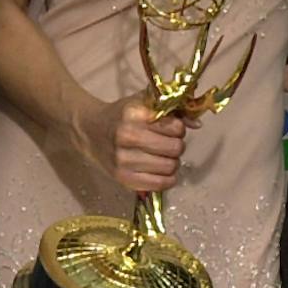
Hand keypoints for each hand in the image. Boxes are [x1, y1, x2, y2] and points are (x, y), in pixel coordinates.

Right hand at [74, 96, 189, 192]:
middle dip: (176, 145)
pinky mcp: (123, 178)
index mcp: (133, 114)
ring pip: (170, 166)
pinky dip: (167, 179)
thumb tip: (197, 124)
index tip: (170, 128)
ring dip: (172, 162)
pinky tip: (161, 171)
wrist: (90, 131)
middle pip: (175, 148)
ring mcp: (123, 160)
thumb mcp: (142, 103)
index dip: (178, 128)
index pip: (174, 126)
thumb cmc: (121, 115)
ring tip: (162, 157)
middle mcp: (127, 136)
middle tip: (168, 144)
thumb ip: (171, 109)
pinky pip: (159, 184)